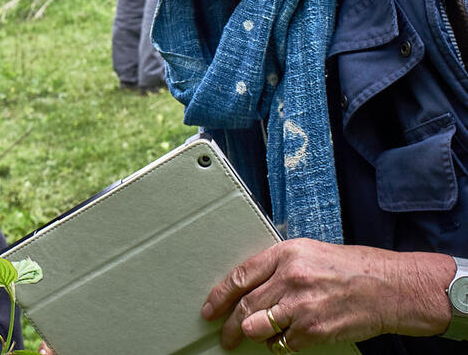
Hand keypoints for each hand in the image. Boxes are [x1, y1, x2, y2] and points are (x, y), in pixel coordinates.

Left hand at [202, 238, 454, 350]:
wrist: (390, 287)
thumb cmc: (352, 269)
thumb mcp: (310, 253)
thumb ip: (279, 266)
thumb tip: (251, 285)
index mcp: (285, 254)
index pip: (240, 276)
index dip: (219, 295)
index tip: (209, 308)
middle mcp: (290, 277)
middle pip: (245, 305)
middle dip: (229, 325)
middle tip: (224, 335)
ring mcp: (301, 305)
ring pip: (257, 326)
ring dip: (251, 336)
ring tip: (249, 339)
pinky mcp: (314, 329)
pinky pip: (283, 344)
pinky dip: (279, 346)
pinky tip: (283, 341)